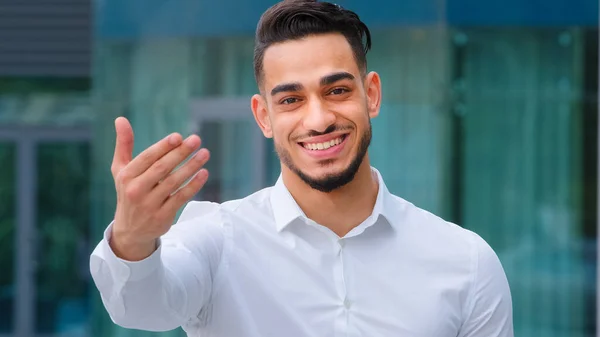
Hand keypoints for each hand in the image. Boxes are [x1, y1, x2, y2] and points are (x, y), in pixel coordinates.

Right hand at [109, 117, 209, 260]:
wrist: (130, 230)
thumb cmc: (128, 192)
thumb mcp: (121, 170)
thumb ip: (124, 145)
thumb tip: (121, 119)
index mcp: (126, 176)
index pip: (147, 158)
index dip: (163, 147)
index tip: (178, 137)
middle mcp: (136, 190)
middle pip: (162, 168)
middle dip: (180, 153)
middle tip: (196, 140)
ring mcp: (149, 204)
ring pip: (174, 182)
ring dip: (191, 166)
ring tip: (205, 153)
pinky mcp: (162, 216)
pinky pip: (181, 197)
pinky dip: (193, 185)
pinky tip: (204, 173)